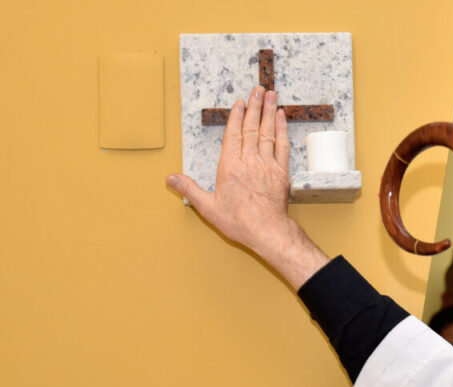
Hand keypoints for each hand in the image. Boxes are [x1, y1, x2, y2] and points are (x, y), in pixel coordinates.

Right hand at [167, 86, 326, 288]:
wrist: (267, 231)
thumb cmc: (238, 222)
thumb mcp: (207, 207)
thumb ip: (189, 189)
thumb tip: (169, 178)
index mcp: (229, 166)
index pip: (233, 134)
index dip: (237, 117)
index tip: (240, 102)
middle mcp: (248, 161)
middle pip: (251, 128)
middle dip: (254, 106)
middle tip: (258, 88)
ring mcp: (267, 165)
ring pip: (267, 133)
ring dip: (268, 112)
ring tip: (270, 94)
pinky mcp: (282, 172)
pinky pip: (283, 146)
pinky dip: (282, 130)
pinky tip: (281, 117)